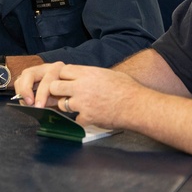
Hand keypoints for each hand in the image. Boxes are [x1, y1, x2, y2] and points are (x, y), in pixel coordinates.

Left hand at [15, 62, 134, 128]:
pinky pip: (75, 120)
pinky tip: (91, 116)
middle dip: (58, 91)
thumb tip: (81, 75)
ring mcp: (82, 103)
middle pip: (54, 87)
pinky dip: (81, 120)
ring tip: (80, 106)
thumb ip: (90, 74)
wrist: (137, 105)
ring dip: (67, 106)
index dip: (62, 76)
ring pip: (61, 104)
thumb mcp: (107, 73)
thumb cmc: (127, 88)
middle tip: (66, 95)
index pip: (61, 71)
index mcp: (87, 73)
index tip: (67, 81)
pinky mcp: (87, 117)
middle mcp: (81, 87)